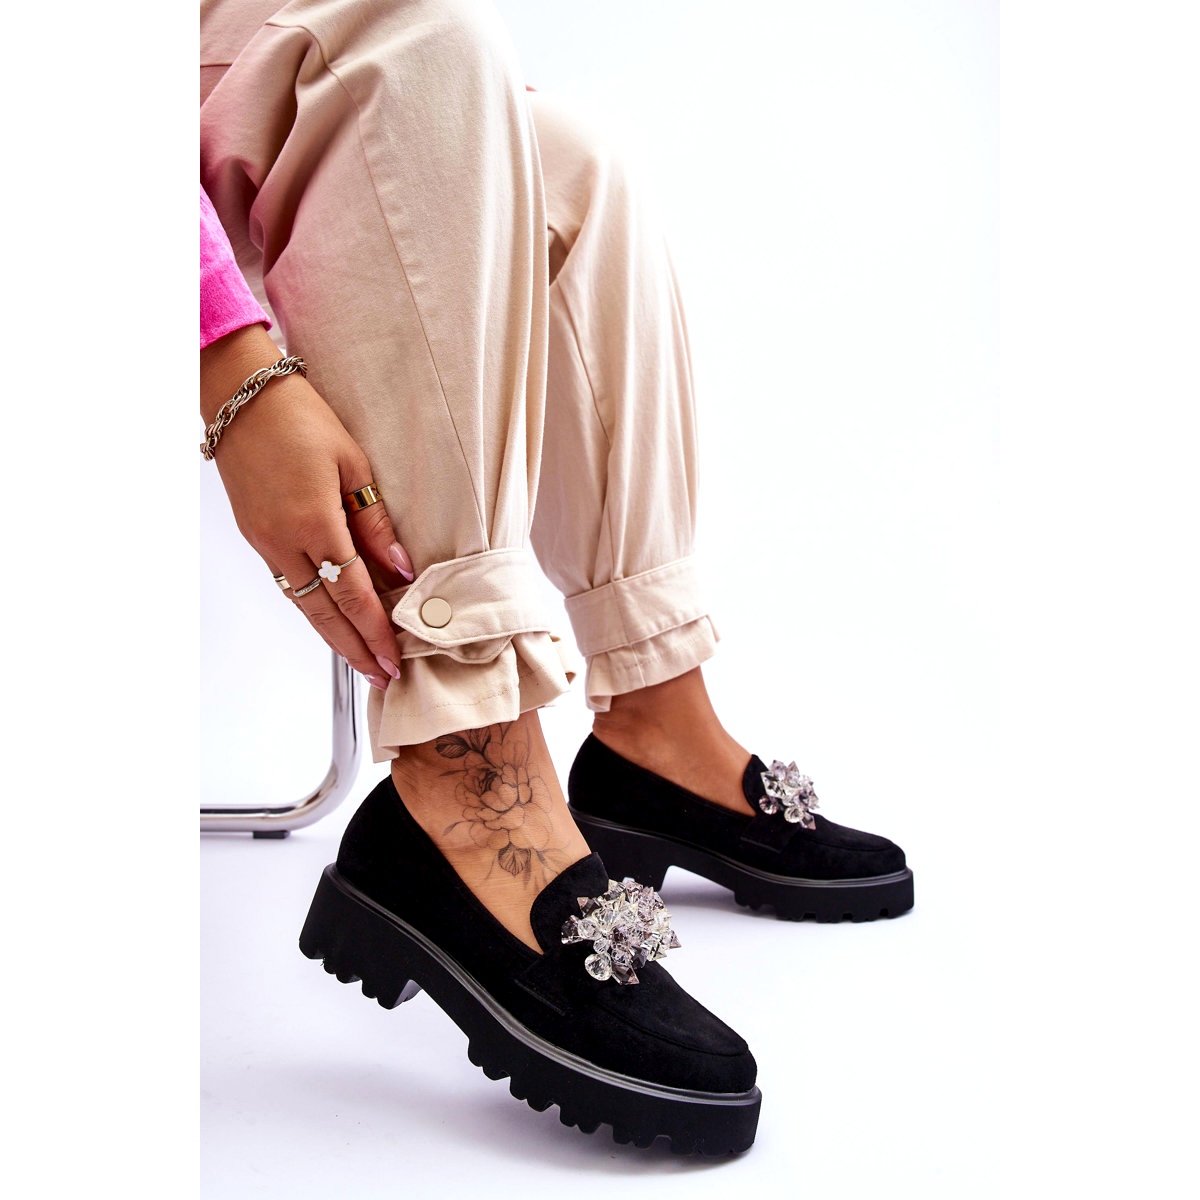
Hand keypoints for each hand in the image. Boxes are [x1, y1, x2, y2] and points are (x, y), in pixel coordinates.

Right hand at [201, 324, 414, 688]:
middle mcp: (283, 541)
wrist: (240, 396)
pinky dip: (312, 608)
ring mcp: (264, 541)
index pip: (352, 594)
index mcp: (314, 524)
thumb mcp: (353, 465)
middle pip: (324, 614)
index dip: (375, 632)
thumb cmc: (301, 419)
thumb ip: (376, 524)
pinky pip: (288, 583)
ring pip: (302, 604)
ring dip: (332, 635)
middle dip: (355, 649)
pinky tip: (330, 620)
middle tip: (381, 676)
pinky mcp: (254, 535)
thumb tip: (401, 569)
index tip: (394, 658)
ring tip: (360, 659)